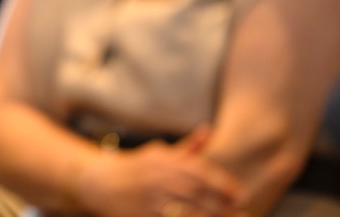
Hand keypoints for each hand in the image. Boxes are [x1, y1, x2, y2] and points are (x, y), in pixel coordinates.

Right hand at [75, 132, 243, 216]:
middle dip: (220, 202)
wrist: (100, 182)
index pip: (198, 171)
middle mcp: (156, 178)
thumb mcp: (158, 153)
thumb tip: (208, 131)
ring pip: (185, 209)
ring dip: (208, 215)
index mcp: (163, 161)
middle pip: (195, 192)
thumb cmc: (135, 168)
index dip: (221, 183)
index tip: (239, 194)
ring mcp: (148, 198)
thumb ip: (187, 148)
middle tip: (240, 210)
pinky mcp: (140, 215)